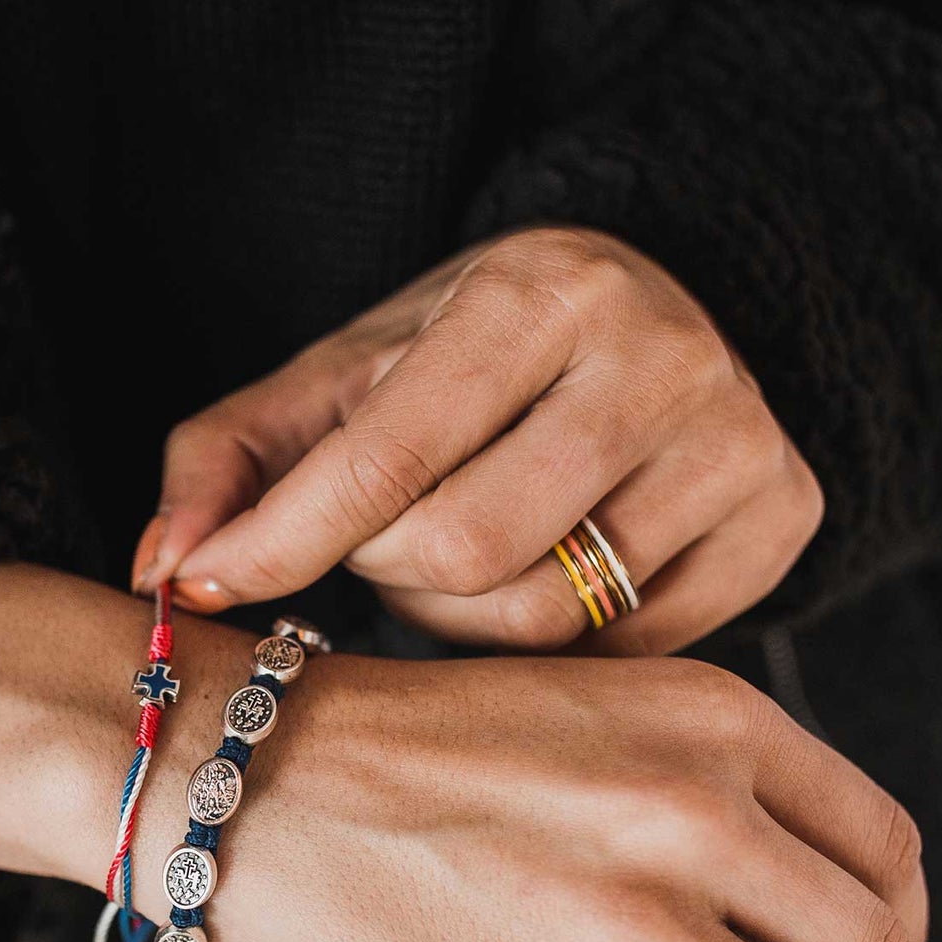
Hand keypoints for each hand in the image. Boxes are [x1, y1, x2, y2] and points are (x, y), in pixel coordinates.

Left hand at [133, 228, 823, 653]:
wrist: (644, 322)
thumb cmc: (463, 361)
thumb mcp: (340, 377)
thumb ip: (230, 457)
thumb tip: (160, 572)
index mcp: (535, 292)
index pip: (390, 455)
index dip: (284, 541)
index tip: (211, 584)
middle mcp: (657, 355)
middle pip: (465, 555)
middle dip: (387, 573)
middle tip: (382, 541)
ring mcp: (737, 441)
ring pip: (549, 615)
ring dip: (461, 615)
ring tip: (457, 554)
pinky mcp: (782, 517)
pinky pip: (629, 649)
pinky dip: (556, 640)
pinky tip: (542, 576)